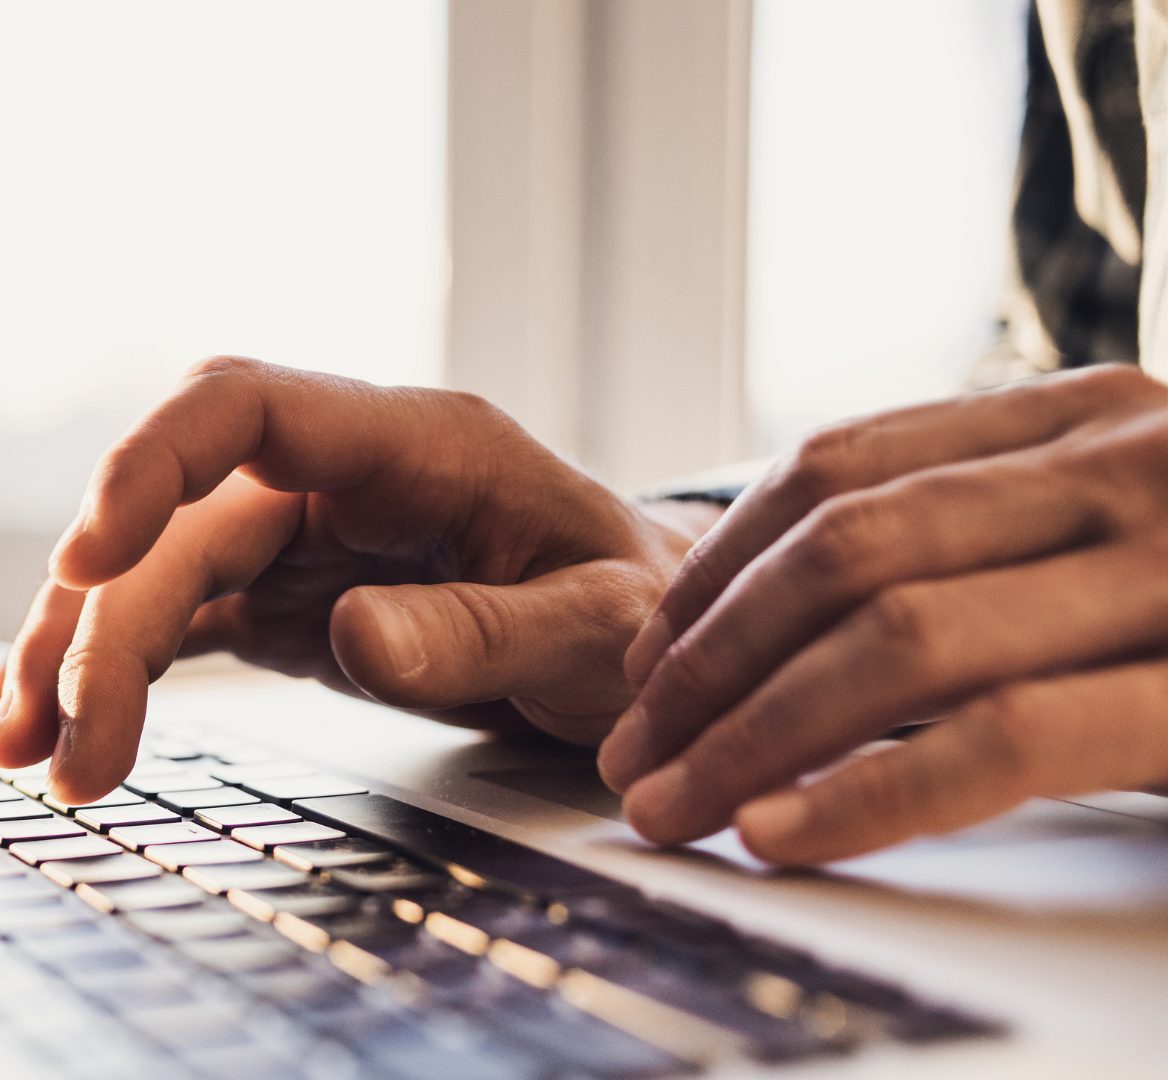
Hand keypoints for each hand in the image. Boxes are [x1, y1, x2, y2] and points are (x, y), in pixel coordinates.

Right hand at [0, 358, 706, 803]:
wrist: (647, 638)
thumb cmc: (639, 610)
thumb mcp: (599, 627)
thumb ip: (484, 628)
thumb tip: (353, 639)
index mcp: (413, 444)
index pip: (243, 406)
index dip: (149, 465)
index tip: (89, 556)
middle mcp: (334, 477)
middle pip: (174, 520)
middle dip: (98, 625)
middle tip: (62, 747)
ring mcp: (299, 536)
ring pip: (152, 572)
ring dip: (75, 654)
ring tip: (20, 751)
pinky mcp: (282, 598)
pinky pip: (172, 619)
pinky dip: (105, 669)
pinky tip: (34, 720)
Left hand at [601, 364, 1167, 864]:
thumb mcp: (1127, 534)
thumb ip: (994, 538)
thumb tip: (790, 624)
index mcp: (1086, 416)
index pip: (840, 466)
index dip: (715, 566)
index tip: (641, 659)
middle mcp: (1127, 463)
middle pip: (844, 552)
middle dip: (707, 662)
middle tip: (630, 753)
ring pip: (898, 638)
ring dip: (751, 736)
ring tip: (670, 805)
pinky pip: (1003, 740)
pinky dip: (869, 793)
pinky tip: (777, 832)